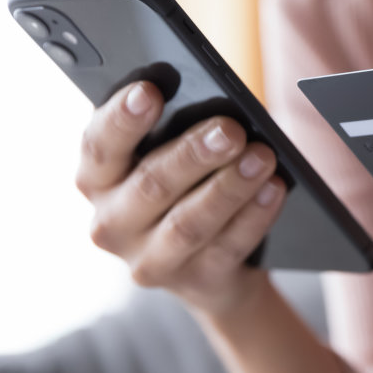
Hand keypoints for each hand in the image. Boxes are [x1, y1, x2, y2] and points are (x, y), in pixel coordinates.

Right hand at [75, 81, 287, 315]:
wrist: (209, 265)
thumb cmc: (185, 186)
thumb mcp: (166, 155)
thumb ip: (171, 129)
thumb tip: (210, 100)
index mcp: (98, 179)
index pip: (99, 146)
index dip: (122, 118)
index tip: (149, 91)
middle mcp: (112, 223)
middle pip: (151, 184)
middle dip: (194, 154)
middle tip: (231, 130)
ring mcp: (149, 260)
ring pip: (189, 222)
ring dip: (229, 187)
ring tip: (263, 157)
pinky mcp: (193, 282)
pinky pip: (227, 247)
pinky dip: (254, 216)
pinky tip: (274, 189)